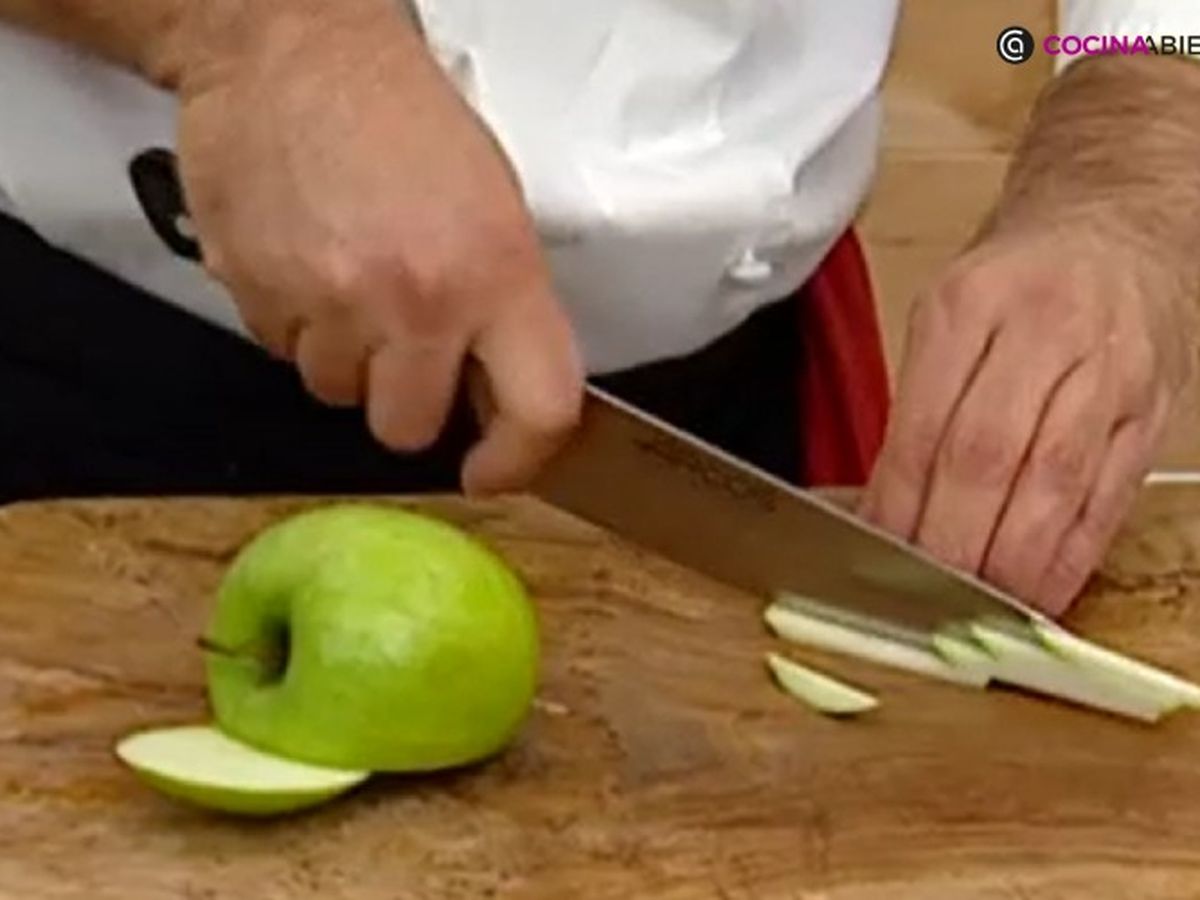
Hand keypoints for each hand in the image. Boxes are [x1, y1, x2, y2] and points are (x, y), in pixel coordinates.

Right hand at [172, 0, 582, 493]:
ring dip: (345, 357)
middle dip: (404, 402)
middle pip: (406, 430)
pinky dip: (294, 325)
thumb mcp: (495, 208)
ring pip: (336, 394)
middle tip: (403, 347)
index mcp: (497, 274)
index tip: (493, 472)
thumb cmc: (401, 118)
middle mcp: (415, 300)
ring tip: (348, 277)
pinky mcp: (256, 295)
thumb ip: (501, 309)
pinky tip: (305, 262)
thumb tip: (493, 392)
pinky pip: (280, 352)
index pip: (537, 410)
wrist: (290, 50)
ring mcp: (329, 302)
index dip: (518, 461)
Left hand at [860, 224, 1197, 614]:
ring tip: (975, 606)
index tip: (876, 553)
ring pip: (1054, 485)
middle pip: (987, 457)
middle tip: (920, 593)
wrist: (1118, 230)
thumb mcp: (947, 316)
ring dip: (1010, 561)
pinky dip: (1069, 557)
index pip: (926, 424)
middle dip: (950, 540)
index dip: (900, 503)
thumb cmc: (1018, 282)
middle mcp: (1046, 332)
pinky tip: (1037, 592)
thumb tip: (880, 511)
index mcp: (973, 304)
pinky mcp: (1152, 413)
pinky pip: (1109, 499)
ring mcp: (1109, 373)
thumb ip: (917, 406)